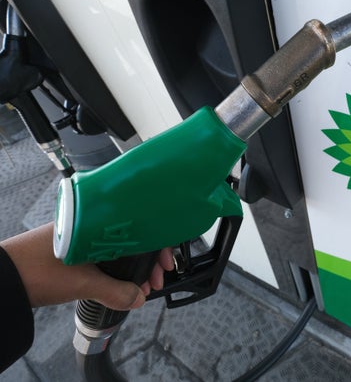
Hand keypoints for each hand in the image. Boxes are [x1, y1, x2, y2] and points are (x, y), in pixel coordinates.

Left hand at [1, 222, 173, 309]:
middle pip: (131, 238)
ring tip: (137, 289)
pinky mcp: (73, 252)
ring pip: (118, 249)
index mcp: (96, 221)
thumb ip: (115, 291)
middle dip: (146, 261)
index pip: (139, 226)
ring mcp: (82, 238)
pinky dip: (115, 269)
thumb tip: (139, 298)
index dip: (157, 244)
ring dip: (132, 268)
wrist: (1, 279)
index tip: (164, 263)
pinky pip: (103, 256)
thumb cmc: (35, 270)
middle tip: (153, 281)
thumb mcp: (82, 282)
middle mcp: (91, 225)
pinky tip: (119, 284)